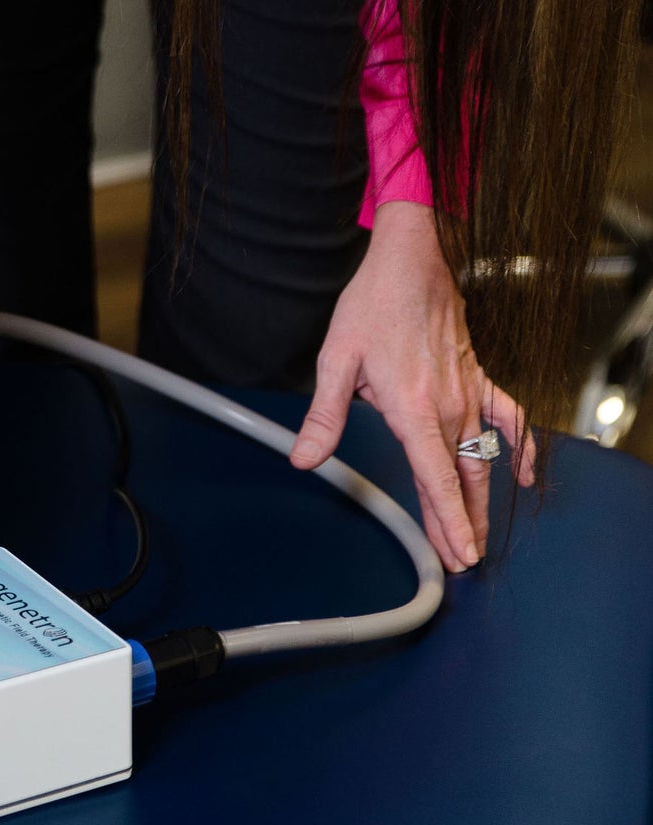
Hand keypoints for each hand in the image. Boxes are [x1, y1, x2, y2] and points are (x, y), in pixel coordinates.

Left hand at [290, 201, 535, 570]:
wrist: (409, 262)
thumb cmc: (371, 307)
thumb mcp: (336, 361)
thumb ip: (324, 416)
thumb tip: (304, 459)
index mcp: (414, 408)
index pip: (437, 478)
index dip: (449, 521)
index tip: (460, 553)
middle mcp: (449, 406)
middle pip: (461, 478)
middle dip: (464, 523)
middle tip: (463, 562)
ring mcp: (469, 392)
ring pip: (482, 458)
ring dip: (483, 499)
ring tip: (480, 535)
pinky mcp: (477, 377)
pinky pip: (508, 418)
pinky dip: (518, 447)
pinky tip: (520, 473)